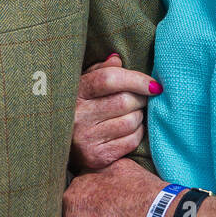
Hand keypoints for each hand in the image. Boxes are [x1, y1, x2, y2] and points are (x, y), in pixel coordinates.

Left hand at [57, 158, 166, 216]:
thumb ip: (107, 168)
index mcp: (86, 172)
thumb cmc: (142, 189)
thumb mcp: (122, 166)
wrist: (149, 209)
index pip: (78, 185)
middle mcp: (74, 187)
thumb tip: (107, 171)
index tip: (89, 204)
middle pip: (69, 202)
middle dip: (76, 211)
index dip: (84, 196)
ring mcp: (72, 209)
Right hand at [70, 53, 159, 171]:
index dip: (136, 79)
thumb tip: (117, 60)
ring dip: (139, 116)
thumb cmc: (79, 107)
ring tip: (132, 113)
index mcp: (75, 92)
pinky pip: (132, 140)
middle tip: (142, 98)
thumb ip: (100, 70)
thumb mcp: (83, 84)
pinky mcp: (97, 156)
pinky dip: (138, 133)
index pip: (109, 79)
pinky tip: (130, 129)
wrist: (61, 142)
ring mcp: (86, 138)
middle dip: (141, 98)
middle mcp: (78, 116)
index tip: (153, 84)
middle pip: (125, 101)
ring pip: (132, 121)